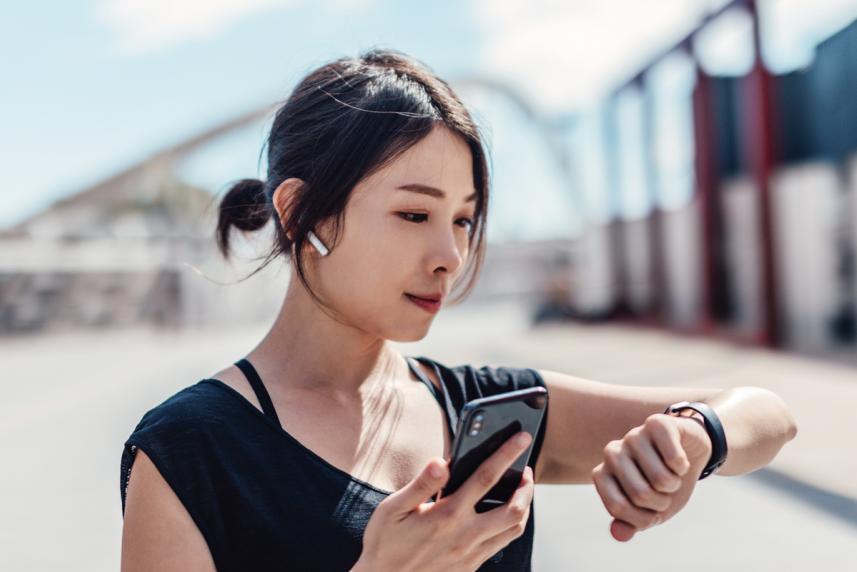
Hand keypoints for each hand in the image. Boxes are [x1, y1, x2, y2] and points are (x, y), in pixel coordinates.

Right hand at [355, 431, 534, 571]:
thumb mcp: (392, 509)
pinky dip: (511, 525)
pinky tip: (502, 514)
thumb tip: (442, 462)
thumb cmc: (385, 543)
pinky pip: (502, 544)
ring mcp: (471, 554)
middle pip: (514, 509)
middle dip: (527, 485)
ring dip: (524, 506)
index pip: (485, 477)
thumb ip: (420, 484)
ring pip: (514, 529)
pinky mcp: (470, 566)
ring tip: (520, 490)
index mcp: (447, 515)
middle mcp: (465, 535)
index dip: (507, 454)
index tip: (522, 437)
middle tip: (527, 469)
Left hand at [591, 413, 711, 541]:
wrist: (689, 454)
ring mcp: (632, 435)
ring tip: (672, 474)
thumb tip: (618, 534)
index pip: (618, 508)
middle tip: (665, 490)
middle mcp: (612, 453)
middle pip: (640, 494)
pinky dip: (683, 466)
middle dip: (662, 501)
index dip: (643, 518)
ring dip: (675, 484)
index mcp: (603, 474)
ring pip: (660, 478)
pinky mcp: (656, 423)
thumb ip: (631, 523)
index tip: (652, 512)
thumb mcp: (650, 511)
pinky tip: (680, 459)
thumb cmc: (664, 485)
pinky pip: (673, 457)